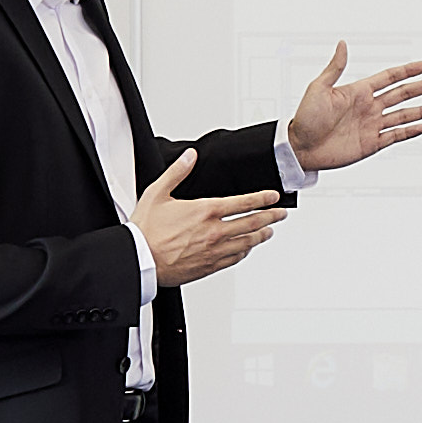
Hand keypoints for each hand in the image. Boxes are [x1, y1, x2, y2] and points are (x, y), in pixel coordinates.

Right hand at [134, 145, 286, 286]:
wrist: (140, 259)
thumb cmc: (146, 230)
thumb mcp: (158, 193)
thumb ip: (177, 172)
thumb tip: (190, 156)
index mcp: (205, 211)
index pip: (243, 202)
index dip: (262, 198)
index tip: (273, 196)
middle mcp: (214, 231)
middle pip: (252, 223)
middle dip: (271, 217)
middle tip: (280, 213)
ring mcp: (214, 250)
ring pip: (247, 242)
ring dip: (261, 235)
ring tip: (269, 231)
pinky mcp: (209, 266)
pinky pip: (234, 258)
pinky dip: (245, 252)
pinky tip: (247, 249)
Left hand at [281, 43, 421, 175]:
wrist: (300, 148)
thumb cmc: (305, 118)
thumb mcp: (318, 88)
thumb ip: (334, 68)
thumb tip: (342, 44)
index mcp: (358, 91)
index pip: (389, 78)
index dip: (407, 71)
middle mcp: (368, 107)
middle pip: (402, 94)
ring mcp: (371, 126)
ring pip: (403, 115)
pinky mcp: (371, 144)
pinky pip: (395, 136)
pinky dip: (409, 131)